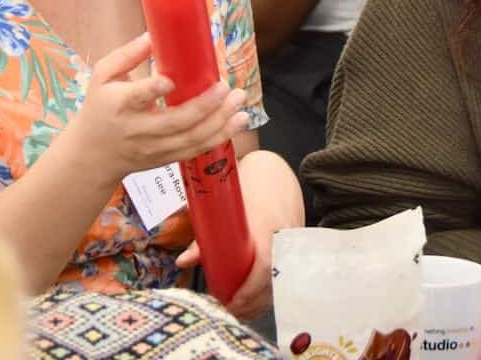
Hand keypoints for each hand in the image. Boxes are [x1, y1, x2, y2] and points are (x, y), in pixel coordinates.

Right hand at [70, 34, 250, 184]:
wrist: (93, 156)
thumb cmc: (99, 108)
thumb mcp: (102, 76)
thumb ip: (126, 55)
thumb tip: (153, 34)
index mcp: (120, 106)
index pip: (137, 99)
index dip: (154, 90)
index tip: (170, 79)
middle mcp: (139, 130)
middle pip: (175, 122)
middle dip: (205, 105)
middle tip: (226, 86)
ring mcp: (154, 148)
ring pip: (191, 139)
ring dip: (220, 122)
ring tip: (240, 102)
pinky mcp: (166, 158)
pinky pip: (196, 150)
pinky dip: (220, 137)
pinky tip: (238, 121)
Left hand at [176, 150, 302, 319]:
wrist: (275, 169)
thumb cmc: (244, 185)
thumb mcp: (223, 206)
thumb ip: (206, 236)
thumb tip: (183, 262)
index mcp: (264, 221)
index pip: (264, 262)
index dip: (249, 287)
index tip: (232, 301)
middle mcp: (283, 233)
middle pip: (273, 279)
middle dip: (251, 301)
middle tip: (228, 310)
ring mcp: (293, 239)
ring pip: (281, 280)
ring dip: (260, 300)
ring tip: (239, 309)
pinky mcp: (297, 244)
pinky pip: (287, 273)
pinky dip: (271, 289)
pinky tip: (256, 300)